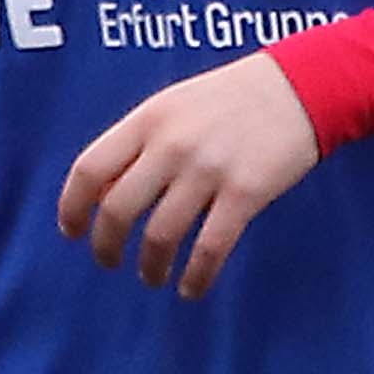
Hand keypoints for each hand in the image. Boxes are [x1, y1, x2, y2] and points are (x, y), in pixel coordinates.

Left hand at [58, 50, 324, 298]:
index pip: (90, 169)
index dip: (72, 208)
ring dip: (150, 267)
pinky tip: (190, 287)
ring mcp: (209, 169)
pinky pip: (210, 248)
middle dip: (106, 246)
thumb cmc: (230, 99)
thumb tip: (103, 196)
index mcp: (148, 120)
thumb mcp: (173, 106)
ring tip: (152, 276)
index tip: (72, 231)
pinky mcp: (246, 193)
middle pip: (118, 210)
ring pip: (160, 236)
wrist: (301, 85)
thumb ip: (138, 144)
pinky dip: (195, 277)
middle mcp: (172, 145)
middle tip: (109, 261)